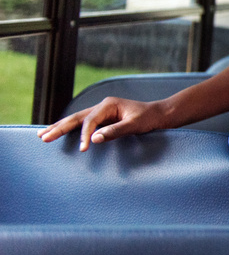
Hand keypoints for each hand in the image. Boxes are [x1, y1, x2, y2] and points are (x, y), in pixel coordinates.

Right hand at [39, 97, 170, 150]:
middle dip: (59, 128)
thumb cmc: (149, 119)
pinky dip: (69, 129)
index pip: (90, 121)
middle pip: (76, 117)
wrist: (159, 115)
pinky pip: (82, 124)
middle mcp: (102, 106)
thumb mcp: (135, 125)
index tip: (84, 149)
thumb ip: (115, 131)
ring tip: (42, 135)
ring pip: (75, 120)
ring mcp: (101, 112)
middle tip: (43, 137)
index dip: (85, 135)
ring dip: (59, 127)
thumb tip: (93, 139)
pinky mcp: (102, 118)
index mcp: (108, 105)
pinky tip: (59, 132)